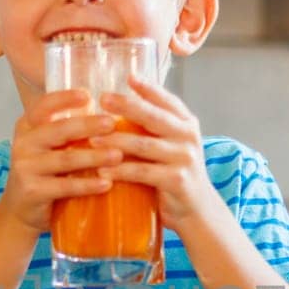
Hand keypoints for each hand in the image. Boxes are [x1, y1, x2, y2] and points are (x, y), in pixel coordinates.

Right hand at [0, 89, 123, 233]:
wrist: (21, 210)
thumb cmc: (44, 173)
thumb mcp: (49, 147)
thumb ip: (68, 130)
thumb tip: (110, 110)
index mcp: (27, 127)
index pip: (43, 106)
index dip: (64, 98)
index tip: (88, 95)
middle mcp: (24, 144)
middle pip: (59, 130)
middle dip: (88, 126)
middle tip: (112, 123)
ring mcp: (26, 168)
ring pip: (65, 159)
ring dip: (94, 157)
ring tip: (118, 155)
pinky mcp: (33, 191)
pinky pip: (65, 186)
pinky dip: (87, 185)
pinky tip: (107, 183)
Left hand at [94, 77, 227, 233]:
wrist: (197, 211)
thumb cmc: (175, 175)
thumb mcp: (171, 146)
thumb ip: (153, 128)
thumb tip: (116, 106)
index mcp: (187, 124)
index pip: (167, 100)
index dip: (148, 88)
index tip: (128, 77)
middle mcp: (188, 137)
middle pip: (154, 117)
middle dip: (127, 106)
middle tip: (102, 99)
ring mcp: (184, 159)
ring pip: (144, 144)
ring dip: (115, 141)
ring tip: (91, 140)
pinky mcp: (176, 181)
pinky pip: (143, 172)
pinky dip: (120, 171)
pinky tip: (102, 171)